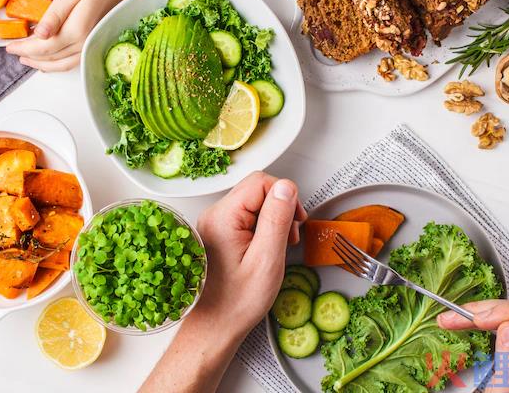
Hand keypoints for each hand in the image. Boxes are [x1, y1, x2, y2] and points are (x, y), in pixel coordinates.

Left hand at [5, 0, 138, 71]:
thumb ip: (54, 16)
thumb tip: (39, 36)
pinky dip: (59, 64)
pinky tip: (51, 61)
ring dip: (44, 64)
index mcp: (76, 30)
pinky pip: (74, 61)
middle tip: (13, 52)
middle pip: (52, 58)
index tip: (9, 46)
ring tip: (28, 59)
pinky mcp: (95, 41)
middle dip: (31, 57)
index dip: (24, 48)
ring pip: (63, 64)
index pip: (43, 47)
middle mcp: (84, 43)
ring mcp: (91, 44)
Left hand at [190, 172, 306, 339]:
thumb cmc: (237, 302)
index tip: (295, 222)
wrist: (213, 326)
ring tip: (279, 246)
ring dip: (273, 219)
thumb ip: (277, 219)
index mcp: (223, 217)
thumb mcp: (267, 260)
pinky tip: (266, 248)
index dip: (285, 197)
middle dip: (280, 208)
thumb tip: (286, 186)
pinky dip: (262, 228)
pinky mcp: (218, 233)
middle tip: (290, 237)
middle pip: (257, 189)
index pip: (261, 182)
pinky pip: (245, 216)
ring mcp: (214, 223)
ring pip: (253, 202)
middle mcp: (214, 215)